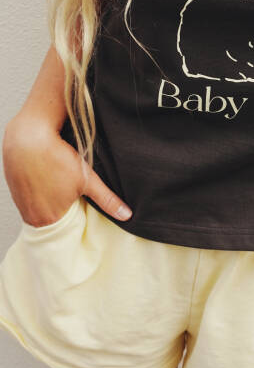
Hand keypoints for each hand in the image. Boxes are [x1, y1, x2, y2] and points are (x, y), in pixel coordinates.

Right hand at [2, 114, 132, 226]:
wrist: (28, 137)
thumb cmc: (57, 159)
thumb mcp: (87, 180)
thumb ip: (106, 200)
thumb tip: (126, 215)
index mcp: (48, 220)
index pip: (65, 230)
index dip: (75, 220)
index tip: (80, 210)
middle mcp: (30, 216)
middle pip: (52, 220)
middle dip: (63, 210)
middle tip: (70, 196)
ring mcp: (20, 202)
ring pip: (40, 207)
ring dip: (50, 199)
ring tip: (58, 184)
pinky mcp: (14, 188)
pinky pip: (29, 196)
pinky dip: (39, 190)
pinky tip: (46, 177)